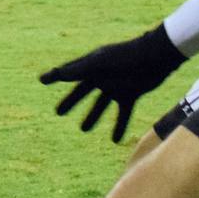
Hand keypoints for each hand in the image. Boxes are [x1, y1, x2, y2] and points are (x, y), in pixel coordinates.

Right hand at [39, 24, 186, 143]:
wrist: (156, 57)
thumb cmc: (126, 57)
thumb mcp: (98, 63)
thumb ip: (76, 70)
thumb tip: (54, 75)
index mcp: (92, 66)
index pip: (69, 72)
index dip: (56, 76)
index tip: (43, 80)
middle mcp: (102, 76)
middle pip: (82, 92)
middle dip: (71, 102)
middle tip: (59, 113)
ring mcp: (116, 86)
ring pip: (100, 105)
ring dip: (93, 117)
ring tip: (83, 129)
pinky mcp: (130, 95)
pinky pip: (122, 114)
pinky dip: (119, 127)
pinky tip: (114, 140)